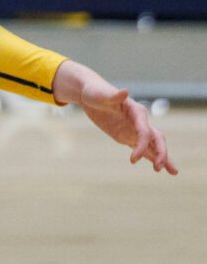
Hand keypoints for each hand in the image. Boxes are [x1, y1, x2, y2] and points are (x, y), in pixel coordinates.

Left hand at [54, 60, 177, 173]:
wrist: (90, 94)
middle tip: (158, 168)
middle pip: (156, 139)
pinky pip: (142, 148)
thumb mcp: (101, 95)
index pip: (144, 132)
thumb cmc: (95, 92)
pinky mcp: (127, 136)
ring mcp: (134, 130)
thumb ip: (114, 96)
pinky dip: (150, 157)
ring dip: (163, 157)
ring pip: (153, 145)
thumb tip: (125, 91)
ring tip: (174, 172)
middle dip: (160, 153)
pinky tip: (157, 166)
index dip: (141, 146)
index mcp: (137, 112)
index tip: (132, 160)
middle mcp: (140, 121)